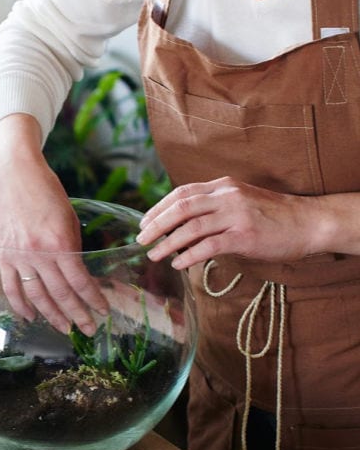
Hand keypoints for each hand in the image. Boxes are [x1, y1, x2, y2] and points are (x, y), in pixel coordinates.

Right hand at [0, 115, 109, 333]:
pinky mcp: (4, 256)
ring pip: (38, 296)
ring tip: (66, 329)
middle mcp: (38, 253)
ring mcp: (19, 256)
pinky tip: (32, 317)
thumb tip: (81, 276)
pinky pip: (12, 288)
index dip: (93, 300)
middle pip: (61, 294)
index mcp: (60, 242)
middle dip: (78, 315)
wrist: (16, 177)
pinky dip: (21, 306)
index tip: (104, 312)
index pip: (80, 281)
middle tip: (90, 330)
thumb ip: (74, 249)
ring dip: (53, 316)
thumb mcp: (70, 220)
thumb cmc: (49, 194)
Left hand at [136, 176, 314, 269]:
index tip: (144, 222)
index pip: (182, 193)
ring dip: (168, 242)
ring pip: (191, 226)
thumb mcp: (241, 200)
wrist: (309, 222)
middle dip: (156, 224)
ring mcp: (236, 215)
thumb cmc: (274, 216)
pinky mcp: (244, 236)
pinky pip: (209, 246)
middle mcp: (227, 196)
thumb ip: (215, 206)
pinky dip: (189, 255)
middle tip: (140, 239)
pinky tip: (179, 264)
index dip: (159, 208)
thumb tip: (184, 223)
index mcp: (223, 185)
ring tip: (154, 255)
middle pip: (180, 207)